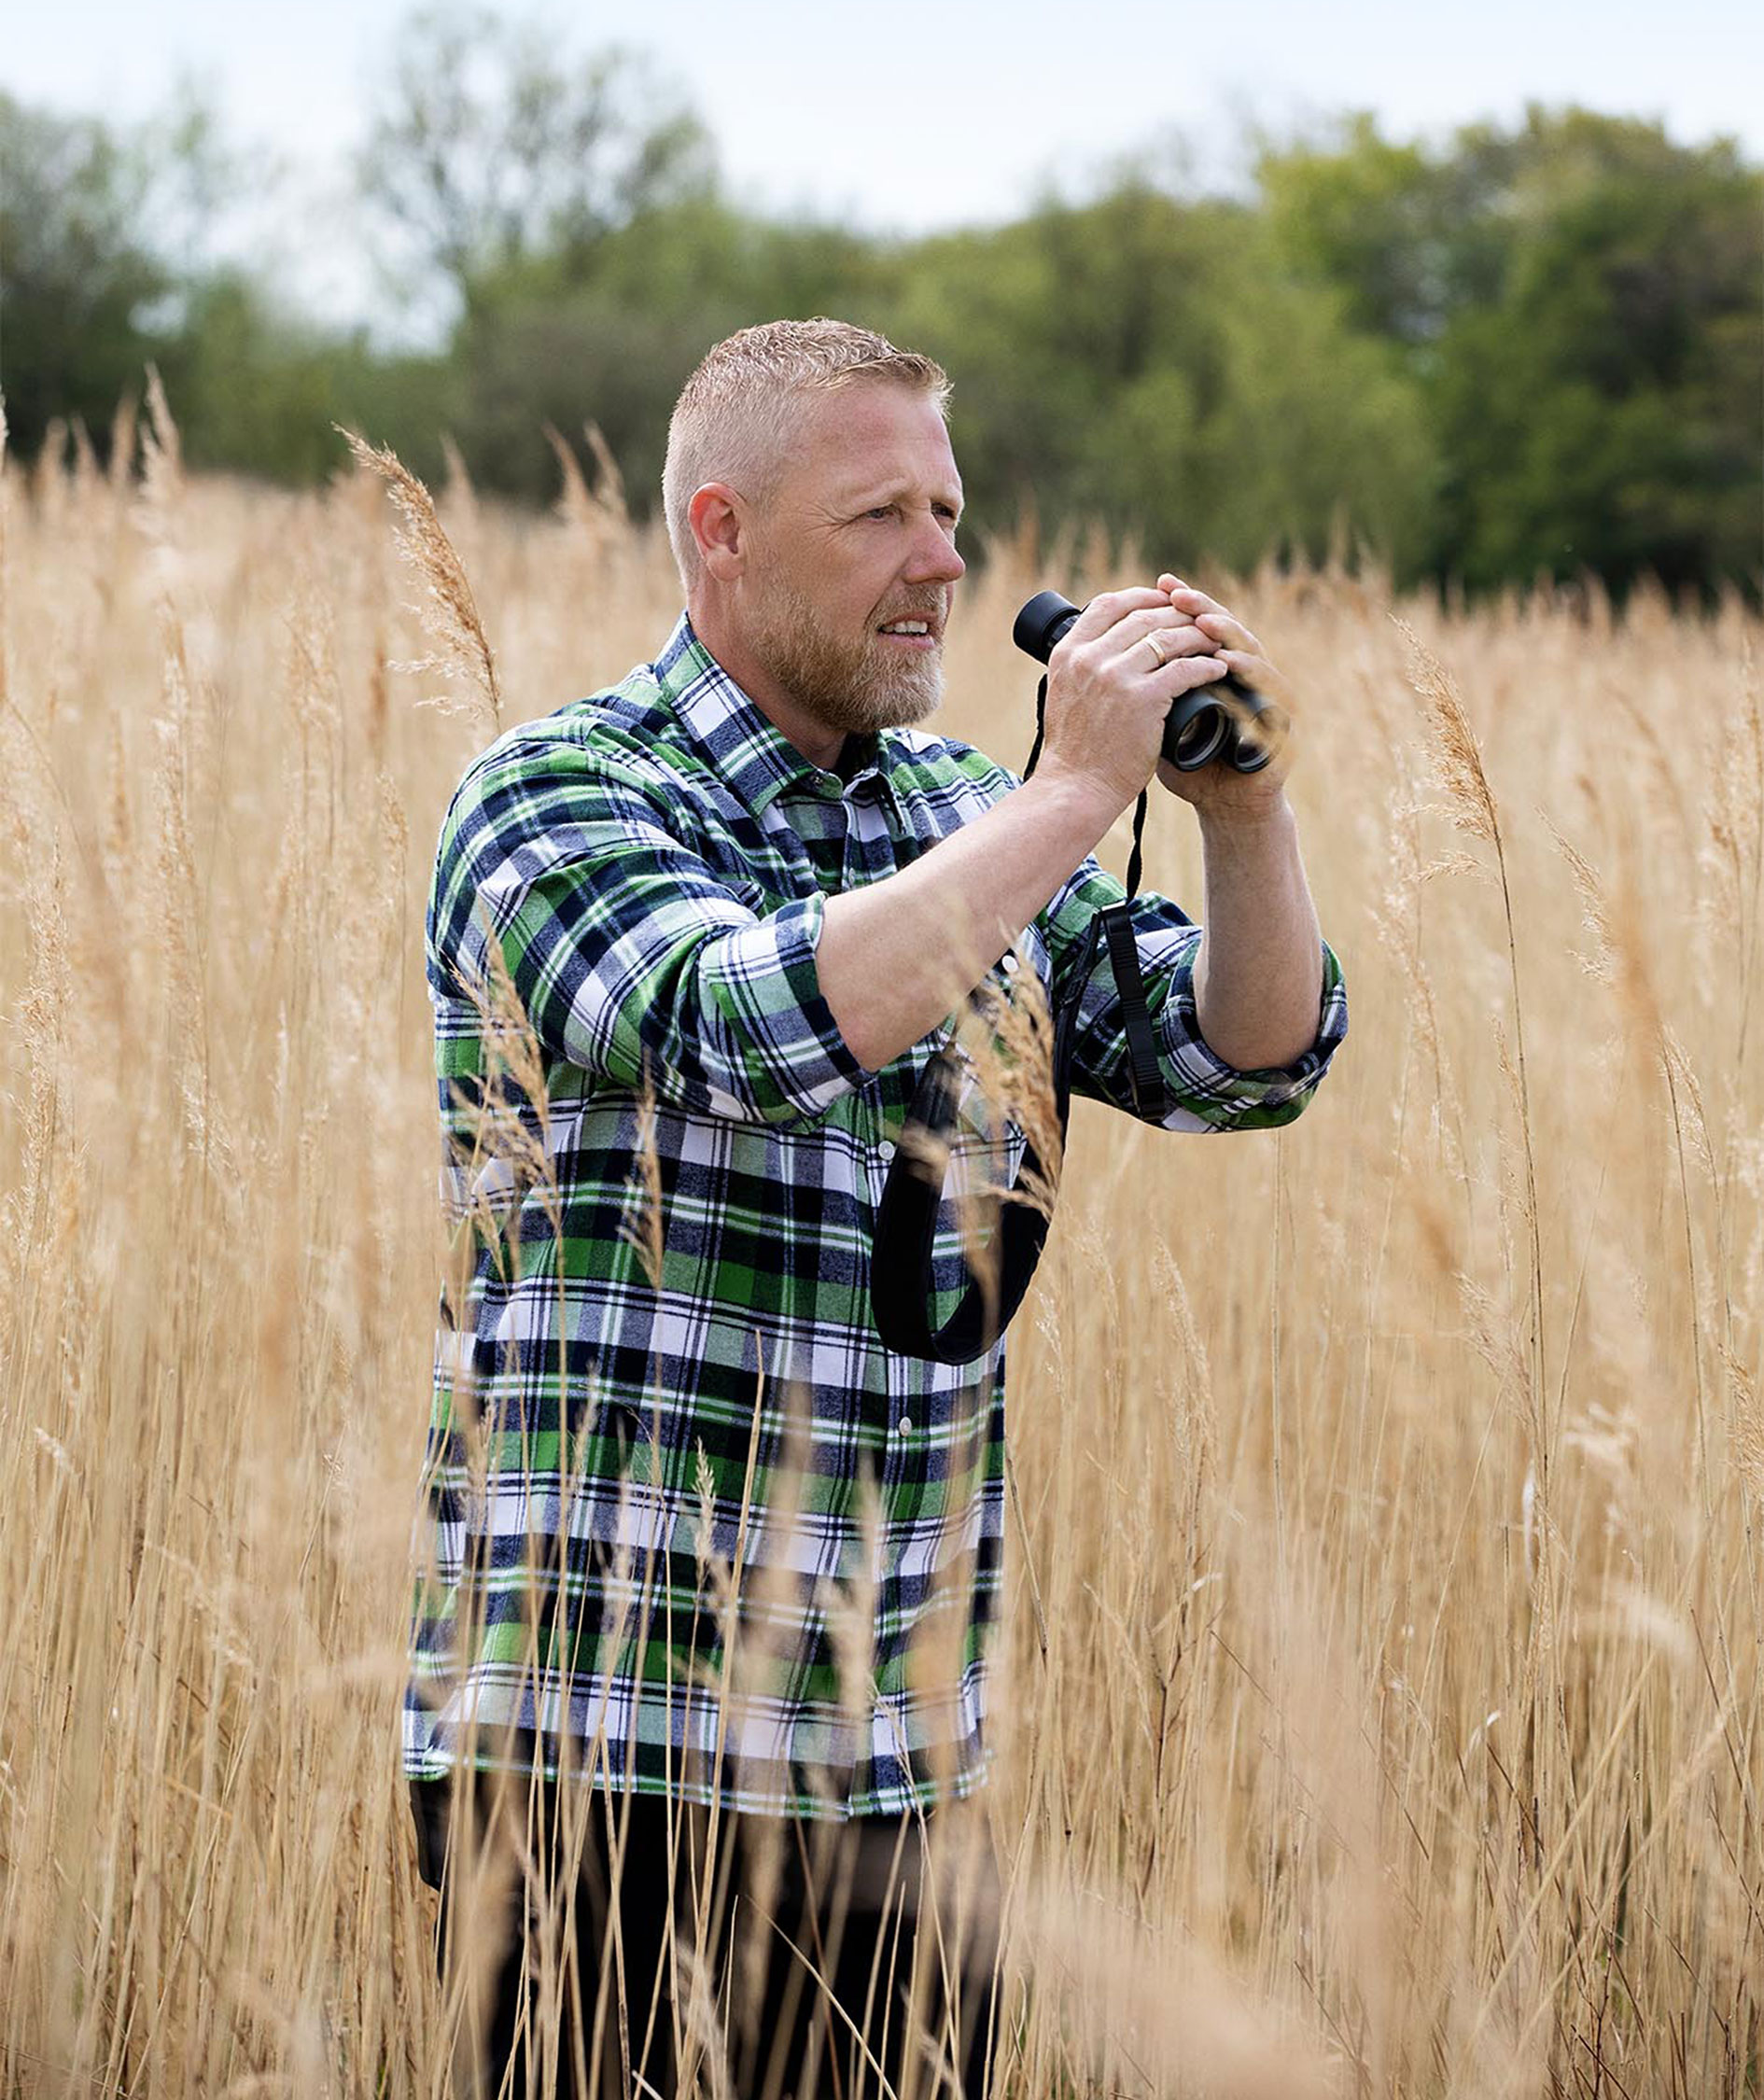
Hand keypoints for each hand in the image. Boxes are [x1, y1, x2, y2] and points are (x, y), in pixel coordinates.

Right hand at [1035, 584, 1230, 818]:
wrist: (1074, 788)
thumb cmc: (1074, 750)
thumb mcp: (1063, 693)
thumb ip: (1082, 666)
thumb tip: (1110, 644)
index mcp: (1068, 653)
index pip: (1108, 605)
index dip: (1141, 596)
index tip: (1163, 601)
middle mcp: (1090, 659)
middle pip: (1143, 616)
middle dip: (1177, 614)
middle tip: (1198, 621)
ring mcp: (1116, 677)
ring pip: (1168, 638)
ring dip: (1198, 636)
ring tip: (1215, 642)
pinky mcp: (1144, 700)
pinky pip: (1185, 670)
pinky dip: (1207, 665)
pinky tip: (1219, 667)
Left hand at [1151, 576, 1294, 818]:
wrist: (1226, 805)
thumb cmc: (1193, 768)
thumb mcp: (1158, 727)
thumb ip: (1142, 697)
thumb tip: (1101, 666)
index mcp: (1215, 672)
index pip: (1198, 628)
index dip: (1180, 606)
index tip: (1160, 584)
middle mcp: (1243, 676)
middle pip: (1225, 630)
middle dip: (1201, 609)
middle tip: (1180, 594)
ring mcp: (1264, 695)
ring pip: (1250, 651)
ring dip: (1227, 634)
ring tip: (1203, 622)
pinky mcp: (1281, 718)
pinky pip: (1268, 689)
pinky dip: (1250, 672)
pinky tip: (1231, 662)